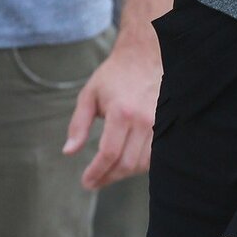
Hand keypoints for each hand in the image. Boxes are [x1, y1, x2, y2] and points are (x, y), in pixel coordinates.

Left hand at [62, 28, 161, 189]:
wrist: (145, 55)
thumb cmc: (115, 74)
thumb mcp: (89, 94)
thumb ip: (78, 124)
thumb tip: (69, 151)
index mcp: (122, 112)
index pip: (109, 154)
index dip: (96, 173)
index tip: (86, 181)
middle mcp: (143, 119)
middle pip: (126, 164)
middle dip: (108, 178)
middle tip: (94, 181)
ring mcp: (159, 122)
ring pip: (142, 163)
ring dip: (123, 173)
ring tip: (108, 173)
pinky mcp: (167, 123)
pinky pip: (155, 155)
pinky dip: (140, 164)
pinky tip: (127, 162)